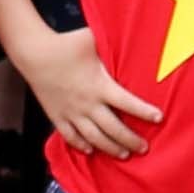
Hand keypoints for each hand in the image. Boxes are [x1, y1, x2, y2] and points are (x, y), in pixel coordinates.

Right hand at [9, 24, 155, 159]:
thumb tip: (128, 37)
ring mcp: (72, 113)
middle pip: (113, 129)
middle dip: (131, 140)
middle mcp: (88, 103)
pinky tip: (90, 150)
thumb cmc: (65, 44)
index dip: (144, 112)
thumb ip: (110, 45)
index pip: (127, 103)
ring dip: (111, 148)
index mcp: (100, 85)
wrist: (34, 53)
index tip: (159, 118)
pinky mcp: (57, 116)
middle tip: (144, 148)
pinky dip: (81, 146)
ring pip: (94, 138)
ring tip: (124, 155)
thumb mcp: (92, 40)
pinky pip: (71, 137)